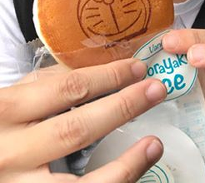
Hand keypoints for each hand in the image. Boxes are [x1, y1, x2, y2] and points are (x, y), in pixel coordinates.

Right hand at [0, 58, 166, 182]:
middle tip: (156, 91)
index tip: (138, 69)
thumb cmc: (4, 124)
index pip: (68, 88)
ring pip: (80, 181)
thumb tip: (107, 67)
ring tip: (154, 144)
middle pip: (77, 128)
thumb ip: (54, 82)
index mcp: (8, 109)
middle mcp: (11, 151)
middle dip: (124, 107)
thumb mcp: (19, 96)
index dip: (109, 77)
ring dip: (125, 162)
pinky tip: (136, 171)